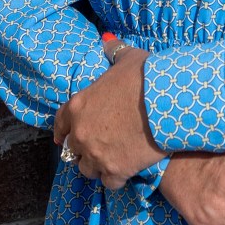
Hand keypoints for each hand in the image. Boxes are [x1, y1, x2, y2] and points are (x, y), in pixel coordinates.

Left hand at [53, 47, 164, 188]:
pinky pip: (109, 183)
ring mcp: (96, 154)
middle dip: (84, 148)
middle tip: (99, 145)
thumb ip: (113, 51)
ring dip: (97, 165)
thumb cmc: (145, 77)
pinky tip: (126, 170)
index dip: (62, 130)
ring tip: (111, 160)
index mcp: (79, 105)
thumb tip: (107, 40)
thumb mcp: (126, 59)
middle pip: (73, 150)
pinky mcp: (115, 171)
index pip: (60, 123)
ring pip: (87, 170)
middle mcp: (81, 133)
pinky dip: (116, 178)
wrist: (165, 102)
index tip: (64, 137)